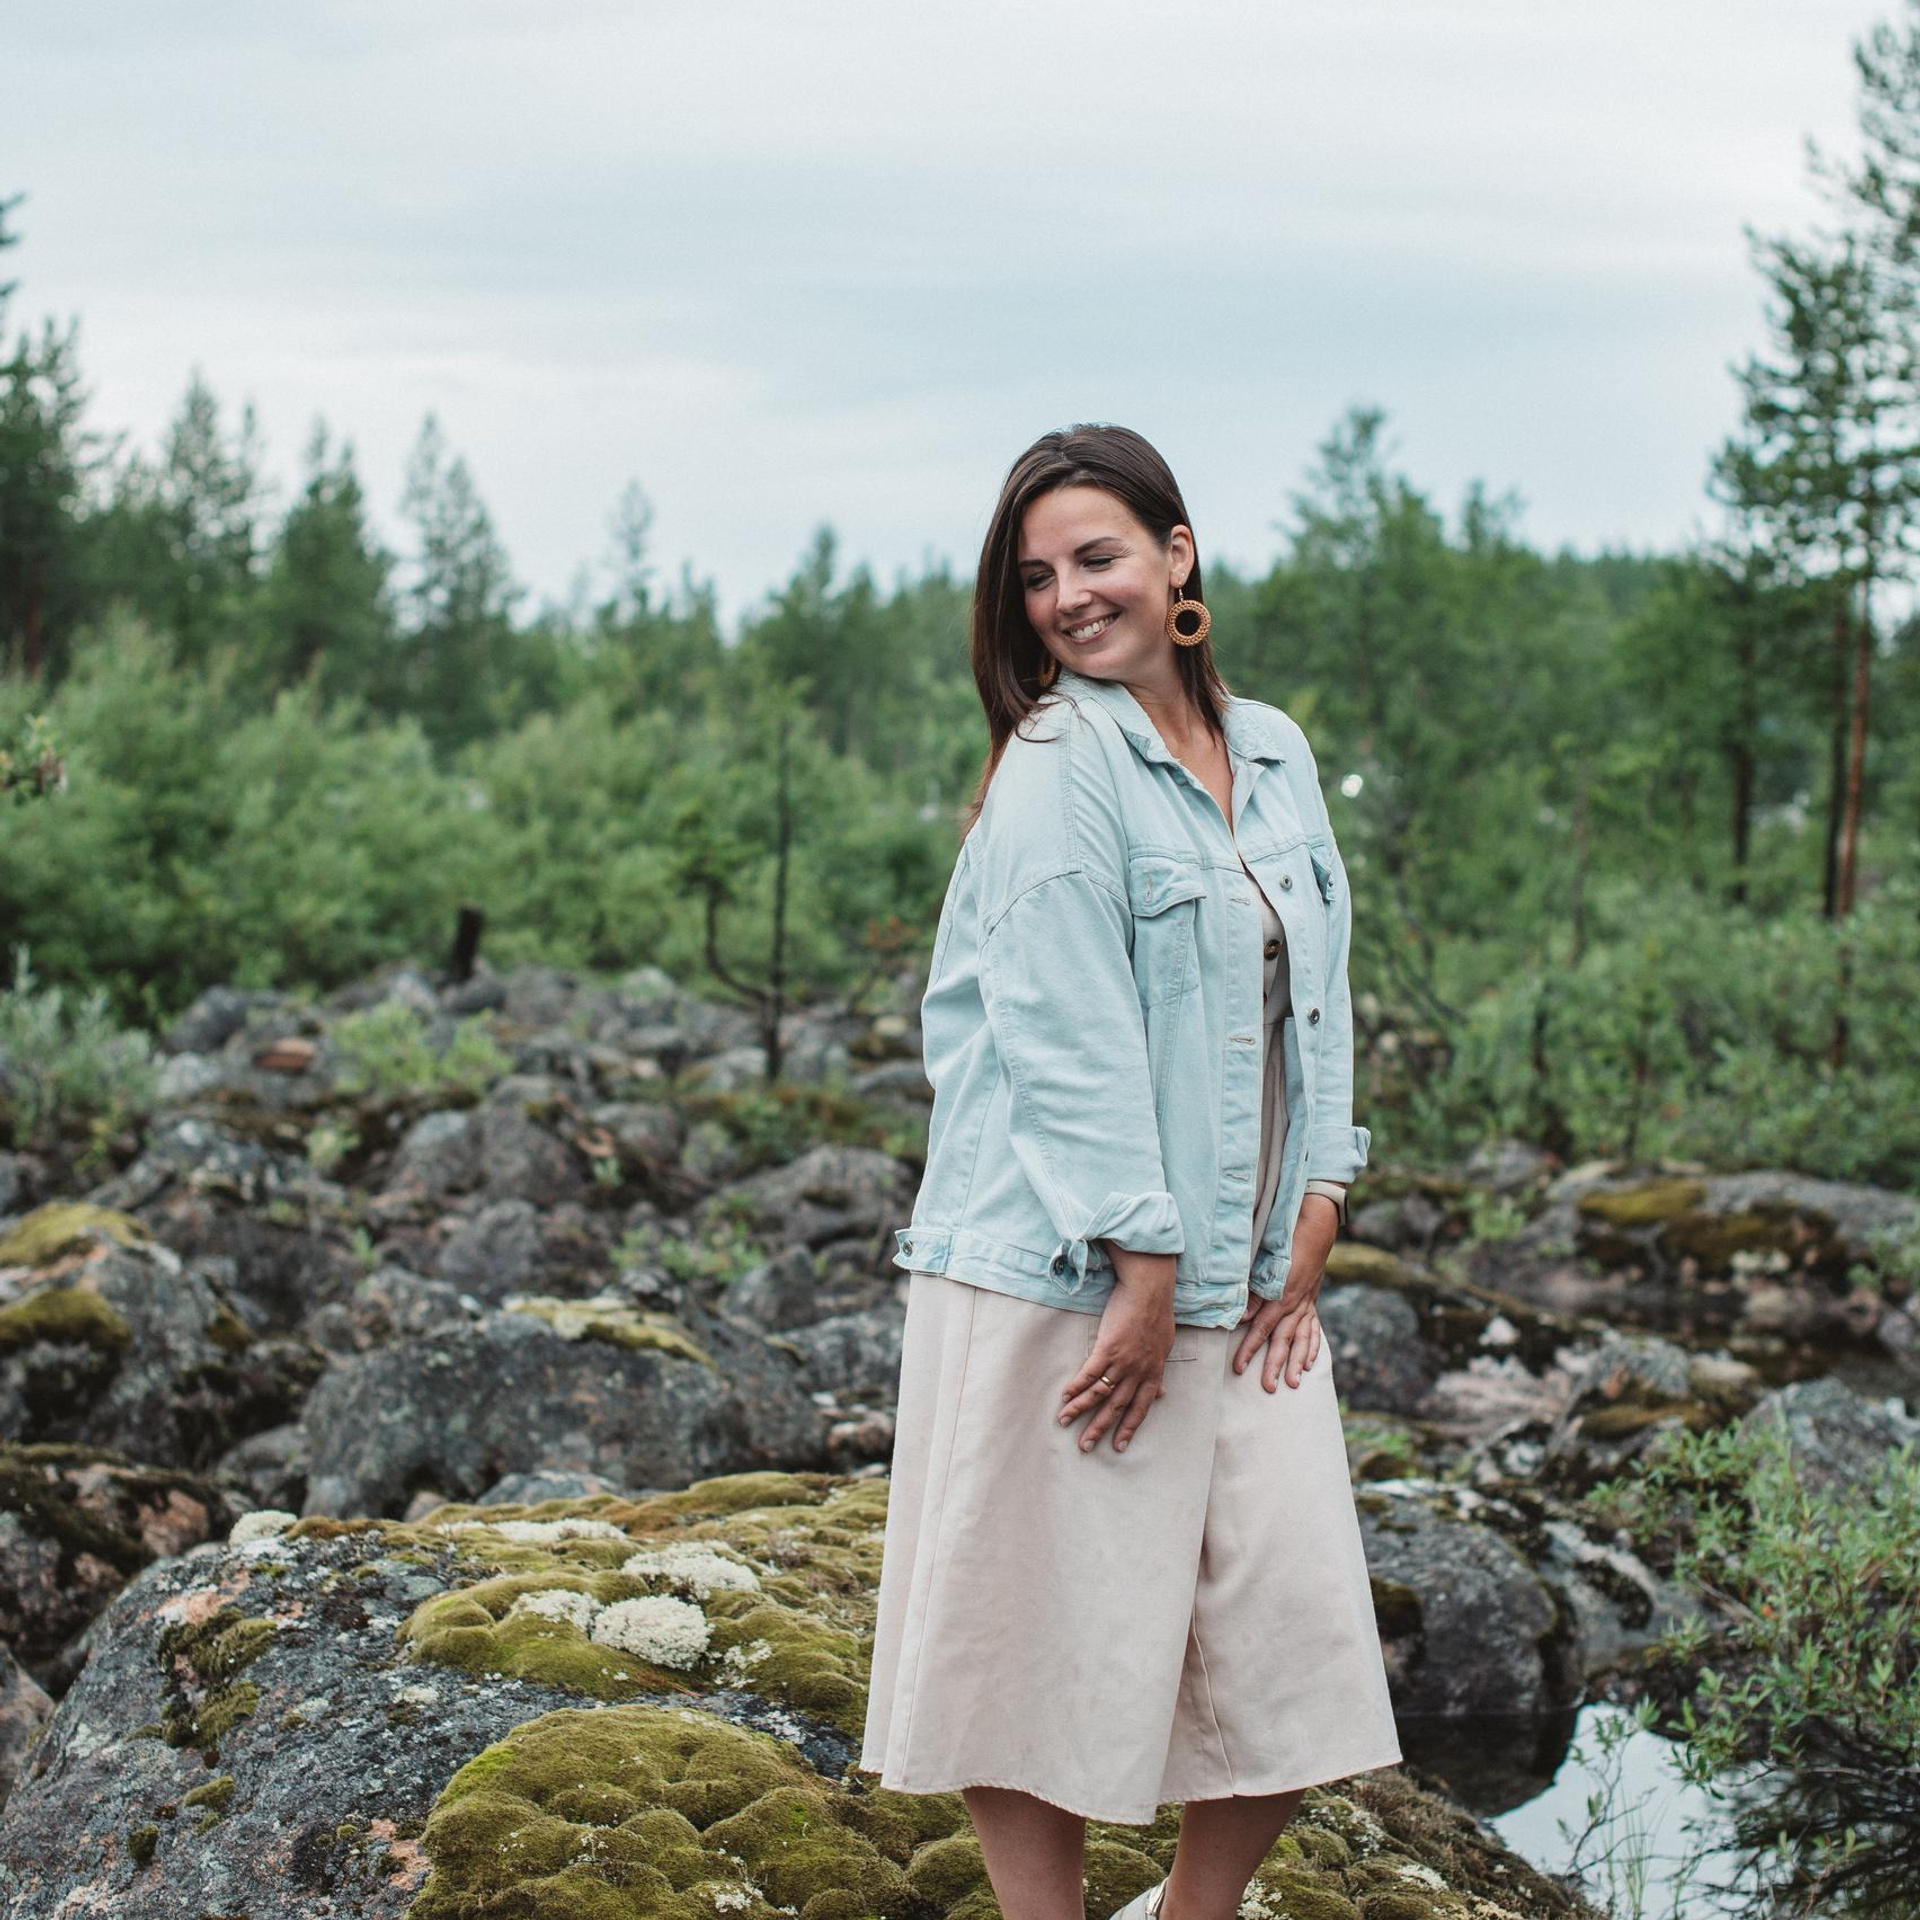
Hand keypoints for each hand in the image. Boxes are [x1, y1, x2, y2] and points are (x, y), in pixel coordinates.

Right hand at [1057, 1248, 1175, 1454]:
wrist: (1149, 1290)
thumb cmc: (1157, 1314)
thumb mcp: (1164, 1346)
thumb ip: (1158, 1371)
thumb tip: (1162, 1391)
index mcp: (1153, 1373)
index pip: (1141, 1408)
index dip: (1128, 1428)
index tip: (1118, 1447)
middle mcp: (1138, 1372)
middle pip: (1116, 1407)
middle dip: (1099, 1428)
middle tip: (1085, 1446)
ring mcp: (1122, 1361)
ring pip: (1099, 1393)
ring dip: (1080, 1409)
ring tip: (1064, 1421)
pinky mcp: (1107, 1347)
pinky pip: (1089, 1373)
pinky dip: (1076, 1386)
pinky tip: (1065, 1396)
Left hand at [1235, 1193, 1338, 1389]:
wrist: (1315, 1228)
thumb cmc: (1284, 1242)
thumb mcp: (1266, 1263)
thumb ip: (1254, 1291)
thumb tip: (1242, 1316)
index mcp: (1282, 1295)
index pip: (1262, 1328)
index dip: (1250, 1348)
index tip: (1239, 1367)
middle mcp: (1297, 1304)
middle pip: (1283, 1340)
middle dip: (1274, 1365)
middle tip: (1267, 1387)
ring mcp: (1308, 1304)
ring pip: (1302, 1339)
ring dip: (1297, 1363)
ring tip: (1293, 1384)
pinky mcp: (1313, 1302)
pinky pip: (1314, 1329)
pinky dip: (1313, 1347)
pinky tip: (1310, 1363)